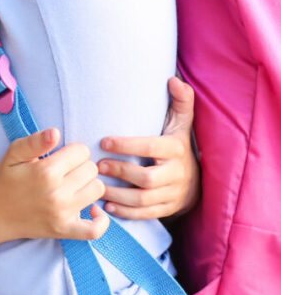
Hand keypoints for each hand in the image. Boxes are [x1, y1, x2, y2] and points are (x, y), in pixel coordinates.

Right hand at [0, 128, 107, 242]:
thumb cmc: (6, 180)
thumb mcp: (13, 153)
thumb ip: (35, 141)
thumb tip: (55, 133)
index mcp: (46, 171)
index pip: (82, 151)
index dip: (73, 151)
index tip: (62, 157)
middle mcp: (57, 192)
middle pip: (92, 169)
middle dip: (80, 166)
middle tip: (65, 172)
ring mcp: (63, 213)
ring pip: (98, 190)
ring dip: (88, 186)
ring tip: (73, 186)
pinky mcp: (66, 230)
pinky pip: (96, 229)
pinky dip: (100, 220)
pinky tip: (92, 211)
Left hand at [97, 76, 198, 218]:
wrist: (198, 182)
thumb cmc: (178, 147)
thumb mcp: (181, 124)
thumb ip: (180, 102)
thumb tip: (174, 79)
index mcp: (176, 150)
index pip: (152, 148)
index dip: (128, 146)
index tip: (104, 141)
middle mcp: (177, 174)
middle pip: (148, 178)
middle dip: (121, 172)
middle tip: (97, 165)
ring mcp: (173, 194)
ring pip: (144, 200)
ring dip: (118, 195)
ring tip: (96, 186)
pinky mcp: (168, 209)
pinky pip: (145, 215)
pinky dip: (125, 212)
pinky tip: (106, 205)